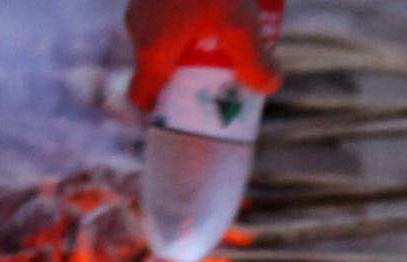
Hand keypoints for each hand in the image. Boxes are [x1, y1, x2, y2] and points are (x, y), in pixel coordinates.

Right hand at [125, 0, 280, 111]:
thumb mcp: (242, 20)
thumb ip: (255, 60)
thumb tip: (268, 88)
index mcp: (151, 51)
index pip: (141, 97)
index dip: (163, 107)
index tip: (189, 105)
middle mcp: (137, 29)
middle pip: (156, 66)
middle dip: (186, 72)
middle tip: (220, 68)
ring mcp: (139, 2)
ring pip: (161, 35)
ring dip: (187, 40)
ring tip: (224, 29)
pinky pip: (164, 9)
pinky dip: (184, 14)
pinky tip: (213, 1)